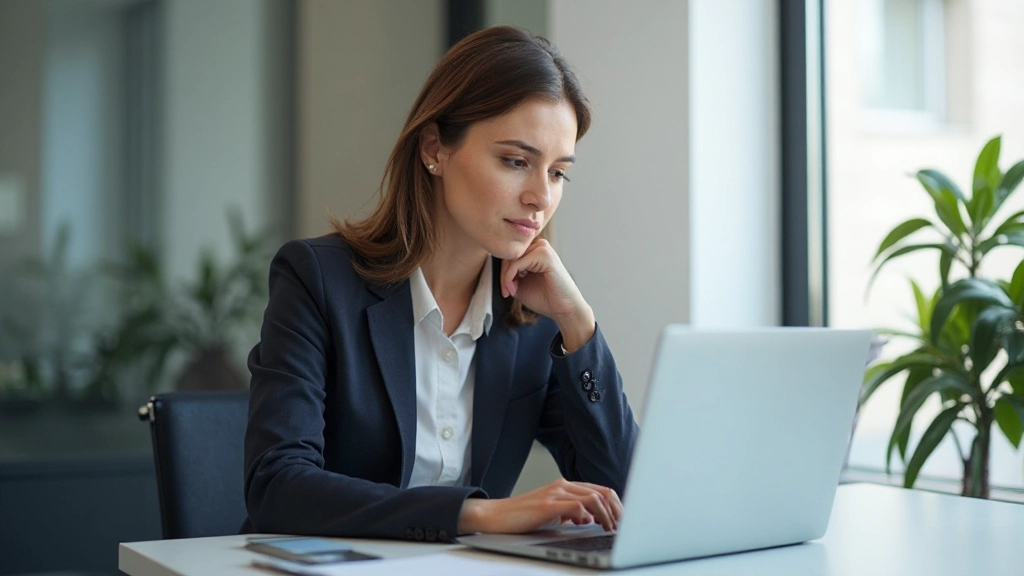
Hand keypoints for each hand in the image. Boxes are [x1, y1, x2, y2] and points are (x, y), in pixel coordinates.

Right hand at [458, 479, 622, 533]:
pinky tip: (589, 524)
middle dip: (618, 510)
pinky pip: (577, 506)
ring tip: (610, 528)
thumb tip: (591, 518)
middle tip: (623, 527)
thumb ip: (571, 513)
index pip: (600, 490)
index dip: (616, 505)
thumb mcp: (552, 513)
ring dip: (607, 515)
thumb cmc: (522, 517)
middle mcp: (563, 486)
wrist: (495, 516)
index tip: (624, 521)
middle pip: (603, 492)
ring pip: (594, 498)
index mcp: (565, 487)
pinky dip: (588, 515)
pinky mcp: (548, 504)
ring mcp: (555, 493)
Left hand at [500, 239, 595, 351]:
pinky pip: (516, 263)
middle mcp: (539, 244)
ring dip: (505, 276)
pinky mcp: (544, 255)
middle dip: (503, 274)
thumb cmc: (544, 297)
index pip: (509, 252)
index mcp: (534, 249)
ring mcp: (543, 248)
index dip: (502, 271)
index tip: (505, 290)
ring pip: (511, 257)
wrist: (564, 310)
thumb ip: (508, 272)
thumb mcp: (519, 283)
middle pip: (508, 253)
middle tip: (506, 292)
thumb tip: (492, 261)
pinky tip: (513, 290)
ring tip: (510, 291)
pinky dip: (509, 277)